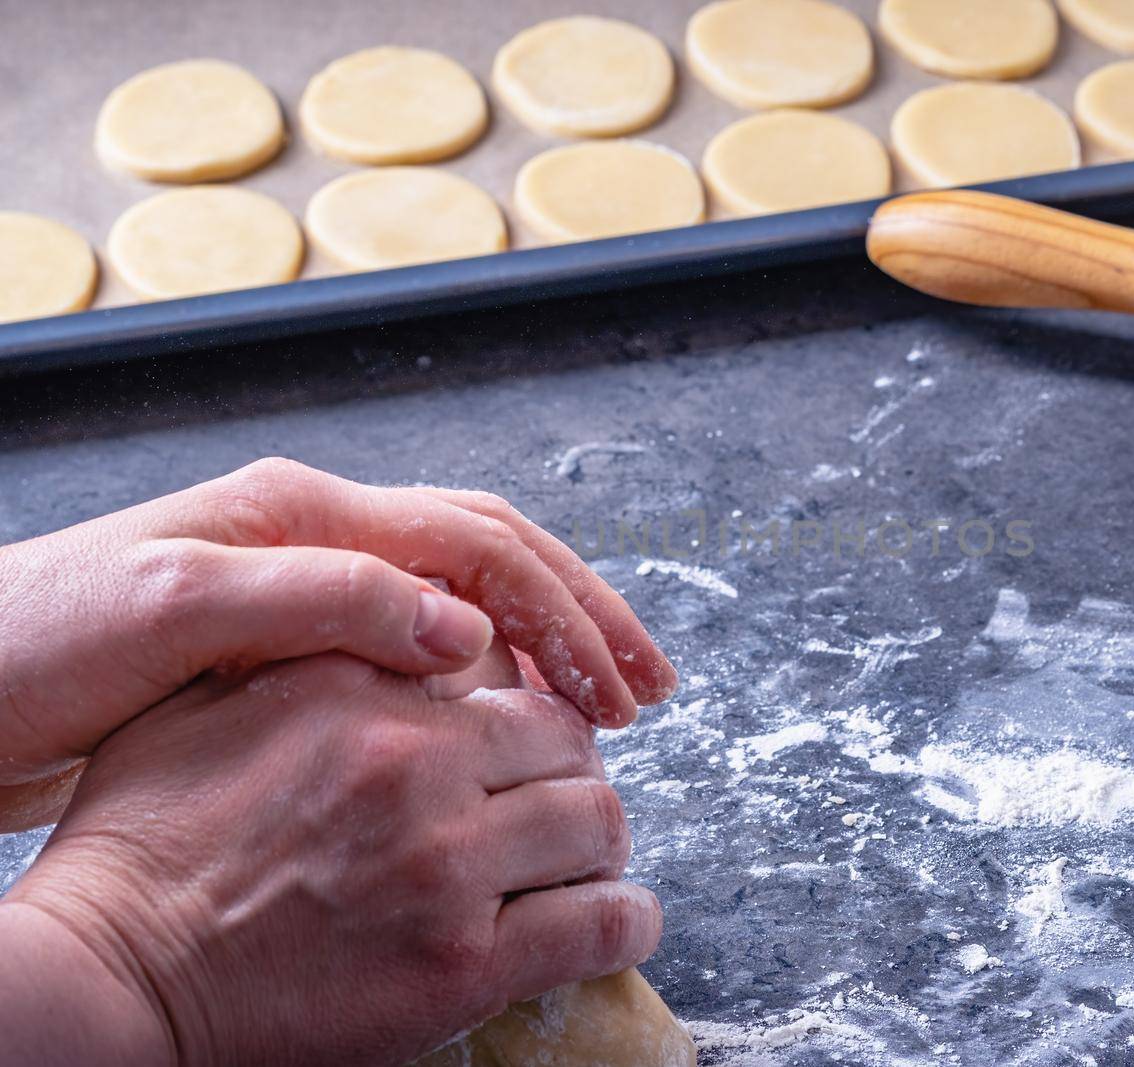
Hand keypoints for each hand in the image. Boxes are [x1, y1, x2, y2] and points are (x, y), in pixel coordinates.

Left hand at [0, 458, 675, 792]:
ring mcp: (307, 586)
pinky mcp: (291, 644)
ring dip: (547, 643)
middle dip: (582, 615)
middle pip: (491, 555)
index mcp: (303, 514)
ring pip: (466, 597)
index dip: (562, 612)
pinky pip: (420, 646)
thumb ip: (325, 604)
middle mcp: (319, 538)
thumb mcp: (174, 612)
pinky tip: (510, 718)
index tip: (617, 690)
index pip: (474, 543)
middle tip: (651, 688)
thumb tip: (467, 632)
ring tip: (610, 702)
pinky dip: (485, 676)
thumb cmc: (36, 644)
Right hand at [1, 652, 659, 1066]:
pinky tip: (620, 920)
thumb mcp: (205, 703)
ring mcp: (447, 866)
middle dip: (572, 767)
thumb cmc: (140, 845)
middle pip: (566, 740)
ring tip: (586, 860)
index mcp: (360, 690)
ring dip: (601, 841)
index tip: (526, 733)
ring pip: (598, 822)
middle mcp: (416, 765)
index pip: (503, 666)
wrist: (106, 980)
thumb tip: (400, 623)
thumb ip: (310, 650)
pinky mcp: (464, 966)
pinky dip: (626, 920)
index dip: (525, 699)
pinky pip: (599, 925)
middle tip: (560, 799)